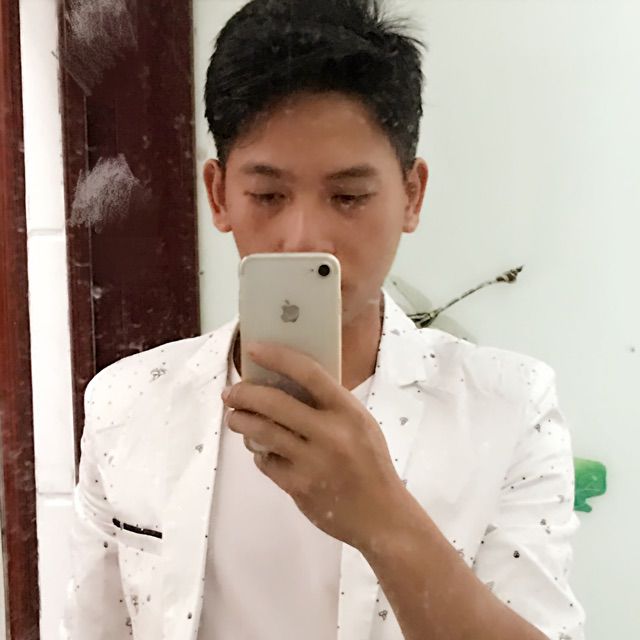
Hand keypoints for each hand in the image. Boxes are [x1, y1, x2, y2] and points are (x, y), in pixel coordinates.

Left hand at [221, 341, 405, 549]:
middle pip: (274, 403)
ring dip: (241, 421)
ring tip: (235, 417)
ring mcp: (312, 462)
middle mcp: (330, 433)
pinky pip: (266, 461)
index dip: (278, 357)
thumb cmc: (370, 463)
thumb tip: (285, 383)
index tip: (253, 349)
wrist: (381, 515)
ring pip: (262, 432)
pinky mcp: (298, 487)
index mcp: (349, 411)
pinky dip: (258, 452)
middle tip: (231, 393)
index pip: (309, 373)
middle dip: (245, 394)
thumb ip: (329, 405)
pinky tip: (261, 449)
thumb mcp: (360, 424)